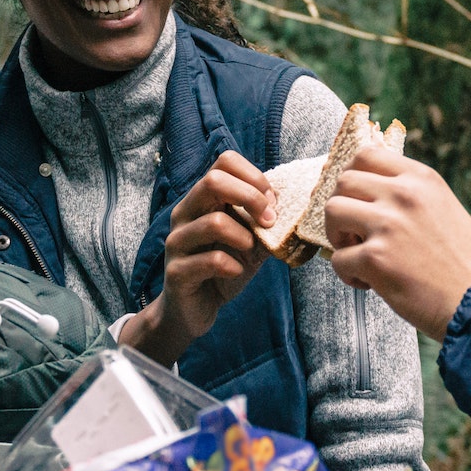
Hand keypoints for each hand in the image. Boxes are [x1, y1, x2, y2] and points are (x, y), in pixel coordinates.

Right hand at [119, 150, 273, 364]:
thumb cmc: (223, 268)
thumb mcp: (250, 241)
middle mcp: (185, 214)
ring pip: (214, 221)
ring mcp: (177, 242)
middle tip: (269, 221)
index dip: (254, 176)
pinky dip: (233, 266)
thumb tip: (294, 205)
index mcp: (202, 199)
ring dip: (244, 236)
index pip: (224, 161)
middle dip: (251, 198)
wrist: (194, 309)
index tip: (271, 201)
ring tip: (250, 249)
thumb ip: (265, 222)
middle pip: (213, 181)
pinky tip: (236, 271)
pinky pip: (211, 260)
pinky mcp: (177, 271)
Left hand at [326, 147, 470, 340]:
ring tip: (358, 255)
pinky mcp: (376, 259)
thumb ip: (411, 196)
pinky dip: (347, 274)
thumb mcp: (443, 208)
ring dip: (337, 236)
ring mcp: (388, 225)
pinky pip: (337, 259)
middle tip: (355, 233)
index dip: (352, 176)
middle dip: (342, 208)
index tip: (356, 199)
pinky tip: (369, 284)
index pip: (366, 155)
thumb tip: (368, 194)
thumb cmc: (464, 264)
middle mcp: (404, 194)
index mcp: (422, 179)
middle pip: (343, 181)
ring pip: (332, 211)